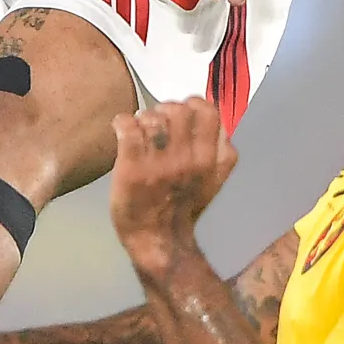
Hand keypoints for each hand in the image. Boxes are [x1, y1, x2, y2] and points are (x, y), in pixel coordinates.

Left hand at [109, 100, 236, 265]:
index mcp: (208, 160)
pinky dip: (122, 122)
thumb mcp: (215, 181)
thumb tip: (221, 126)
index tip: (182, 112)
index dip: (193, 104)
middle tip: (157, 120)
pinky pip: (128, 129)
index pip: (208, 112)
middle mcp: (186, 159)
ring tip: (139, 127)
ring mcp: (158, 164)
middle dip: (165, 109)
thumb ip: (222, 154)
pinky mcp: (131, 169)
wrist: (158, 239)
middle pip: (178, 110)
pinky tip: (121, 128)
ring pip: (153, 118)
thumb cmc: (184, 206)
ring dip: (144, 117)